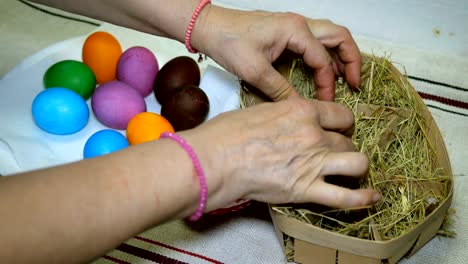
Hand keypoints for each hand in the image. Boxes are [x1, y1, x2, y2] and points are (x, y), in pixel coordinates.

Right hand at [183, 97, 379, 210]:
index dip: (341, 123)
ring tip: (347, 171)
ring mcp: (313, 163)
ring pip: (356, 163)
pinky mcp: (306, 190)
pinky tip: (372, 197)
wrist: (214, 160)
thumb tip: (287, 121)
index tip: (336, 129)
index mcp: (302, 111)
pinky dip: (362, 198)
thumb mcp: (259, 111)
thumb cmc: (227, 134)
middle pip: (347, 140)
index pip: (342, 115)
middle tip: (331, 153)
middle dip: (342, 146)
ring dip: (354, 167)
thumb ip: (284, 115)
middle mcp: (314, 135)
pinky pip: (346, 197)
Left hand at [195, 7, 360, 100]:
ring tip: (345, 79)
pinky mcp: (287, 31)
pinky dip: (325, 55)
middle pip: (339, 37)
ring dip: (340, 56)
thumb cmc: (229, 43)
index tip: (326, 102)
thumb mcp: (255, 72)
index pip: (322, 59)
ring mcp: (294, 26)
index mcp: (295, 30)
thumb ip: (280, 91)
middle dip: (351, 60)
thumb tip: (299, 108)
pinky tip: (323, 72)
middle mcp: (300, 24)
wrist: (210, 28)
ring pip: (330, 37)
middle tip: (355, 83)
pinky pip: (315, 41)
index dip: (327, 83)